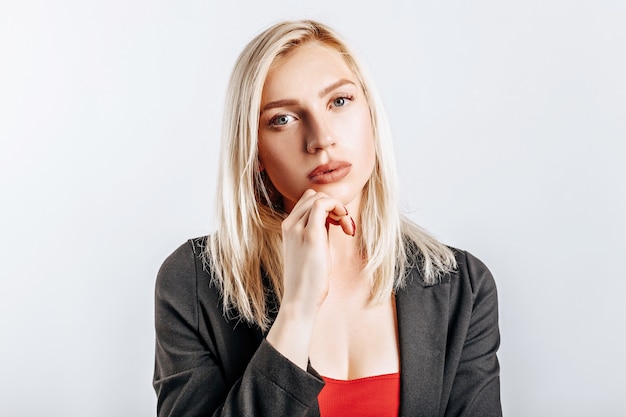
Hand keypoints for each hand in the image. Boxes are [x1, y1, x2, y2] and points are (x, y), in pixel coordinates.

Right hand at [281, 189, 354, 310]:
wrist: (300, 300)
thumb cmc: (308, 279)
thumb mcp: (311, 249)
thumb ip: (317, 231)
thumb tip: (331, 219)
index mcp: (288, 227)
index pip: (307, 201)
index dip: (326, 206)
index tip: (338, 223)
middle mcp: (289, 224)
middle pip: (313, 195)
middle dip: (333, 205)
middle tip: (344, 225)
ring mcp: (297, 228)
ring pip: (318, 196)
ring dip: (337, 207)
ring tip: (345, 227)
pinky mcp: (310, 235)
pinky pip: (323, 204)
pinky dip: (338, 207)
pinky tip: (345, 225)